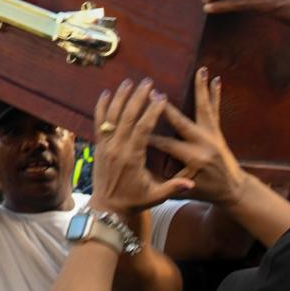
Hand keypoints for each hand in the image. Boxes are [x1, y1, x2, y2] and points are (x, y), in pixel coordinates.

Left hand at [88, 79, 192, 216]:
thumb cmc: (133, 201)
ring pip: (111, 116)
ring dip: (120, 97)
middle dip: (137, 97)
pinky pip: (98, 123)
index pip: (142, 129)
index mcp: (132, 158)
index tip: (160, 97)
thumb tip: (191, 182)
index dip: (151, 111)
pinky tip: (105, 94)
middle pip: (127, 117)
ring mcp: (105, 146)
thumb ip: (172, 188)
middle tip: (147, 82)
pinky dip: (101, 107)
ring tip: (129, 82)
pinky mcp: (98, 146)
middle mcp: (117, 149)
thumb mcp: (155, 197)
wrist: (107, 208)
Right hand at [148, 68, 245, 206]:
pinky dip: (214, 94)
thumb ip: (165, 181)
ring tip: (201, 70)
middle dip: (166, 108)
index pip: (166, 144)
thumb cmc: (206, 191)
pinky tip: (215, 79)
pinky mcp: (217, 131)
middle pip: (182, 122)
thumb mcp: (183, 190)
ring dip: (201, 88)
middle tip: (153, 92)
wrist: (234, 190)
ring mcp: (212, 135)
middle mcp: (204, 144)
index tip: (132, 127)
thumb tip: (142, 170)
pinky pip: (215, 110)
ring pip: (204, 108)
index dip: (148, 137)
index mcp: (194, 159)